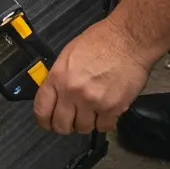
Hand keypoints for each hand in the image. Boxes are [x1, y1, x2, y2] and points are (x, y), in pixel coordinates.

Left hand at [33, 18, 156, 134]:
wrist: (129, 40)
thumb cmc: (100, 42)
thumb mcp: (68, 56)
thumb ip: (59, 78)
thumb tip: (55, 95)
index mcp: (57, 78)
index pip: (41, 110)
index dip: (44, 121)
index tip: (48, 123)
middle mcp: (72, 92)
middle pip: (61, 125)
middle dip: (65, 126)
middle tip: (72, 120)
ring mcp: (92, 101)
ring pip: (83, 128)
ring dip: (87, 123)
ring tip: (92, 113)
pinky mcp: (113, 107)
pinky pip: (104, 127)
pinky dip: (105, 123)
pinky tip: (107, 113)